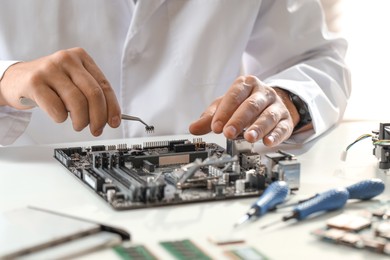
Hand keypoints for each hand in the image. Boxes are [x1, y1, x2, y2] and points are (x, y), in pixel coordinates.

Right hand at [0, 47, 120, 135]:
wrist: (16, 79)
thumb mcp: (73, 81)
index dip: (112, 107)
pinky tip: (58, 116)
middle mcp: (67, 59)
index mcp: (81, 57)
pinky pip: (57, 108)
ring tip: (78, 125)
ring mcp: (50, 69)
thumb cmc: (50, 84)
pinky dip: (61, 118)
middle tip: (96, 129)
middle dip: (98, 117)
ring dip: (81, 121)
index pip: (104, 85)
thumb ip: (91, 95)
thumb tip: (110, 117)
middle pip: (93, 94)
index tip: (114, 122)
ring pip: (77, 102)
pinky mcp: (34, 82)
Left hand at [189, 75, 299, 145]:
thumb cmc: (245, 104)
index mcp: (246, 85)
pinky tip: (268, 142)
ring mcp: (276, 106)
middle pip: (251, 105)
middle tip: (228, 133)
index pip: (234, 96)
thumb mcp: (226, 106)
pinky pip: (282, 127)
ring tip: (249, 138)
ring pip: (268, 116)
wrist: (272, 103)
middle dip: (239, 120)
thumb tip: (193, 128)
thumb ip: (210, 117)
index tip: (216, 127)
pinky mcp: (286, 120)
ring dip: (258, 128)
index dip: (224, 111)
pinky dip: (275, 135)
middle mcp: (263, 93)